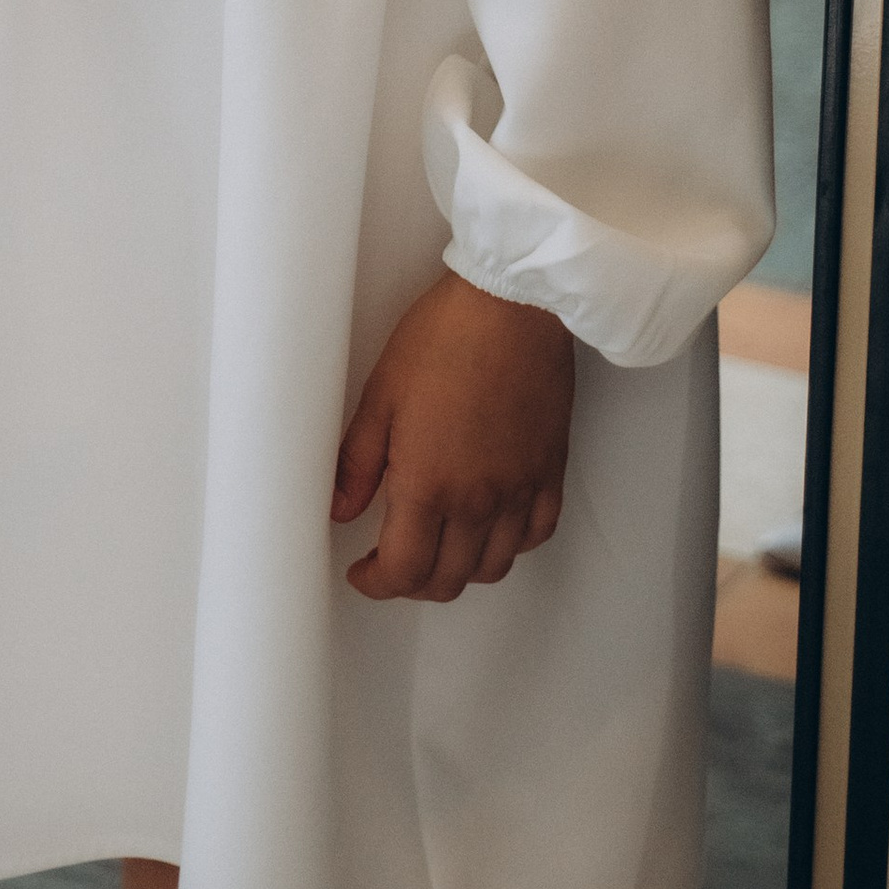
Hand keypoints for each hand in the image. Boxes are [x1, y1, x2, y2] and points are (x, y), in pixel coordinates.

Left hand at [332, 271, 573, 602]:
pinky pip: (537, 533)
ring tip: (437, 546)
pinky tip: (492, 525)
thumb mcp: (380, 396)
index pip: (403, 571)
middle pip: (447, 580)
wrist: (513, 304)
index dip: (377, 584)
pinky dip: (512, 544)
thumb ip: (358, 463)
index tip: (362, 572)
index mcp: (429, 486)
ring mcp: (520, 489)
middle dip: (412, 583)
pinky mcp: (550, 470)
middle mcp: (479, 501)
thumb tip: (338, 509)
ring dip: (459, 570)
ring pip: (493, 566)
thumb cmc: (445, 337)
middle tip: (391, 562)